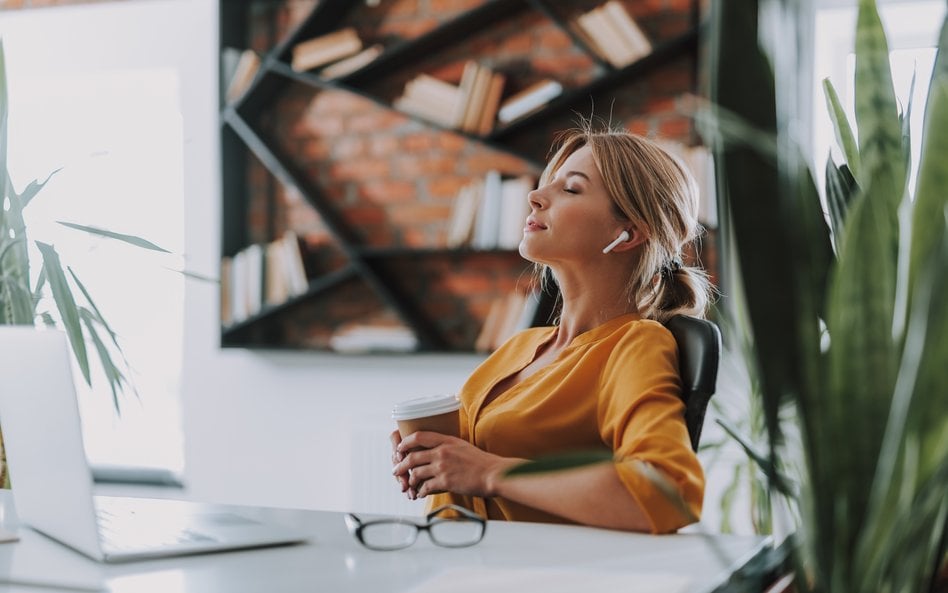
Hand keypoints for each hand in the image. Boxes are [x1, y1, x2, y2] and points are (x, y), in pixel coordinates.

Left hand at [393, 431, 516, 499]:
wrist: (493, 474)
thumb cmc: (481, 462)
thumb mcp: (463, 445)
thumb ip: (448, 445)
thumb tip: (436, 449)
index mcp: (447, 440)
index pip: (419, 436)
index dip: (405, 442)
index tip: (400, 448)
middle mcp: (442, 452)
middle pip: (413, 457)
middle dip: (401, 465)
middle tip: (396, 470)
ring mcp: (443, 467)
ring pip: (417, 473)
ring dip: (410, 480)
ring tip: (409, 484)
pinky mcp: (446, 482)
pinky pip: (426, 487)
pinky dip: (420, 491)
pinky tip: (420, 493)